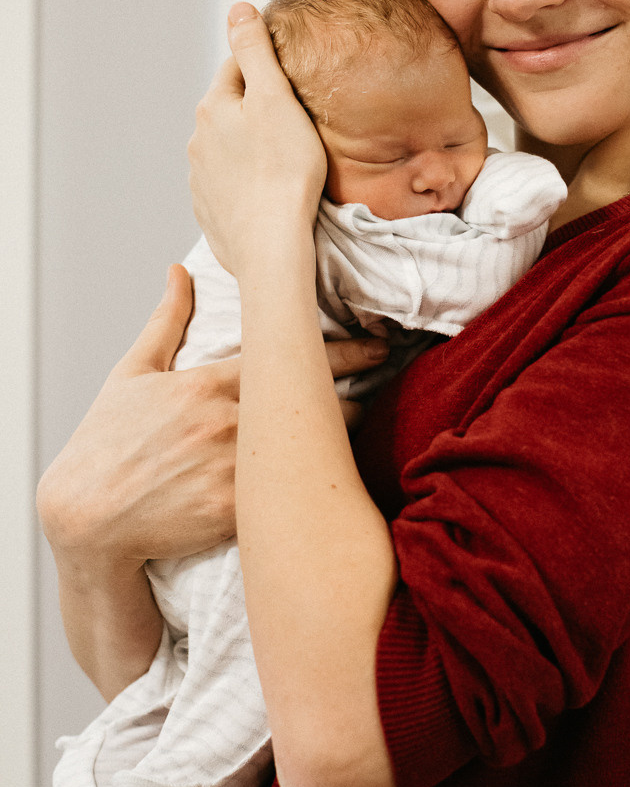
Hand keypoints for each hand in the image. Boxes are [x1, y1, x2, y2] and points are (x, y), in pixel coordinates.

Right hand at [37, 264, 386, 569]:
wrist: (86, 517)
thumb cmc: (107, 443)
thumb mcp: (132, 373)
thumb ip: (167, 320)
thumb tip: (181, 270)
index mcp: (209, 384)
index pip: (291, 357)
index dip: (345, 351)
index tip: (378, 344)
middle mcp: (229, 423)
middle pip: (316, 404)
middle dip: (353, 397)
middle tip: (385, 387)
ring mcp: (235, 469)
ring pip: (312, 450)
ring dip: (342, 440)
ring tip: (369, 430)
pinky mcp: (235, 513)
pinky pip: (291, 494)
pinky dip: (318, 484)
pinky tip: (341, 479)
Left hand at [187, 4, 327, 278]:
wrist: (271, 244)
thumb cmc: (284, 170)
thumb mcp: (274, 97)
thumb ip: (255, 50)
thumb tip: (238, 8)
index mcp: (213, 108)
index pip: (238, 70)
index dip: (267, 70)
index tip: (291, 81)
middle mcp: (199, 141)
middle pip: (232, 110)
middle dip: (258, 110)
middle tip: (296, 122)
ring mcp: (202, 179)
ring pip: (229, 149)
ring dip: (251, 147)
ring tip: (286, 160)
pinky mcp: (211, 211)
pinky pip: (231, 185)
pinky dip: (248, 182)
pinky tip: (271, 191)